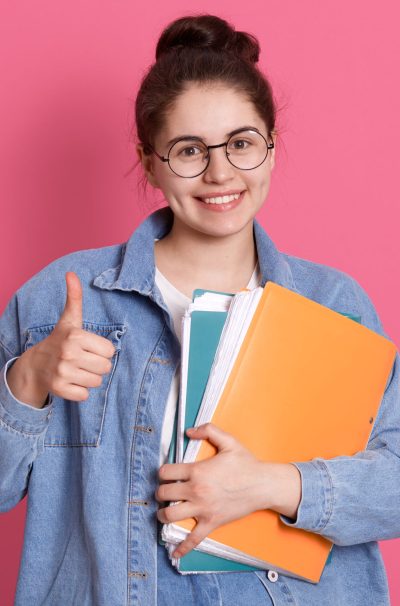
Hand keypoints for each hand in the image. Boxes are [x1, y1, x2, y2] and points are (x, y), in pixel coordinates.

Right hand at [26, 271, 115, 402]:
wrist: (35, 365)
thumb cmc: (59, 340)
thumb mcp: (69, 319)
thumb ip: (74, 297)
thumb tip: (71, 274)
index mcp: (75, 336)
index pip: (110, 351)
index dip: (101, 350)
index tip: (88, 348)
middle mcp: (68, 354)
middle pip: (105, 368)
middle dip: (97, 365)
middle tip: (83, 360)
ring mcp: (62, 373)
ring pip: (96, 382)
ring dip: (89, 378)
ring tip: (77, 370)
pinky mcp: (59, 390)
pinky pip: (84, 395)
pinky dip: (80, 391)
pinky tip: (71, 381)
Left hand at [156, 423, 273, 558]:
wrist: (263, 485)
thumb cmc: (246, 464)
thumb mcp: (228, 441)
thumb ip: (208, 430)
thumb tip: (189, 431)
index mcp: (197, 471)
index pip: (166, 472)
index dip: (162, 472)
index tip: (165, 474)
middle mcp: (196, 490)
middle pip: (164, 494)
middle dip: (160, 492)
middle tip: (163, 491)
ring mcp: (203, 509)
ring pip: (171, 516)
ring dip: (163, 514)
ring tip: (164, 511)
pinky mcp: (211, 522)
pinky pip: (193, 539)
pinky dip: (182, 548)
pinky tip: (174, 553)